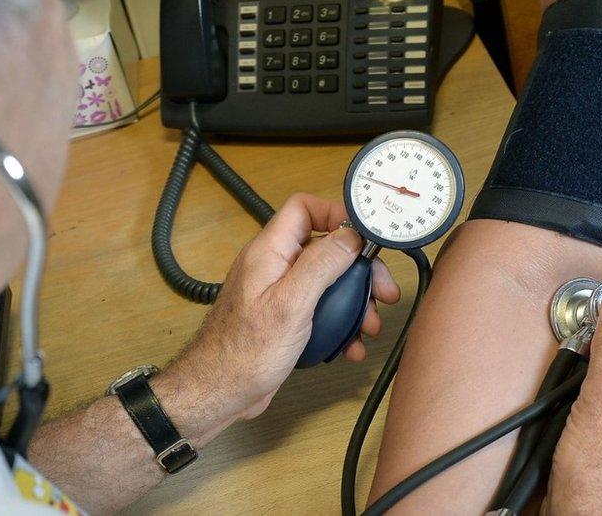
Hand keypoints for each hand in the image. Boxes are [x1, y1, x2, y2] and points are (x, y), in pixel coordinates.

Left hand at [153, 194, 399, 443]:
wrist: (218, 393)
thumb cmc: (245, 352)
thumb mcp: (291, 304)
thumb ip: (321, 265)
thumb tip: (350, 236)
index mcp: (270, 252)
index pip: (303, 209)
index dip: (337, 214)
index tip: (366, 238)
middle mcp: (274, 266)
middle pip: (324, 249)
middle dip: (358, 270)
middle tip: (383, 292)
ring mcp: (278, 293)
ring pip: (326, 283)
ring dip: (354, 302)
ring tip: (370, 327)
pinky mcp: (284, 319)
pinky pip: (319, 310)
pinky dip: (339, 325)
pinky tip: (351, 345)